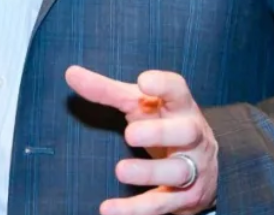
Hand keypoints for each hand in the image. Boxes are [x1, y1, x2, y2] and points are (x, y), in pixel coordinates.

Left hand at [65, 65, 217, 214]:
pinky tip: (110, 209)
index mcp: (180, 107)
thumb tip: (71, 73)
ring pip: (178, 171)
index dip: (164, 85)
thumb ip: (107, 91)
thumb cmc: (163, 123)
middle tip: (130, 133)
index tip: (144, 81)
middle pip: (186, 131)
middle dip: (160, 133)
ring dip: (149, 172)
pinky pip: (161, 205)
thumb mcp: (140, 105)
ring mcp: (192, 168)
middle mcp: (192, 136)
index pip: (178, 90)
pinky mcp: (184, 198)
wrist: (203, 165)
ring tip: (120, 171)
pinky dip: (136, 209)